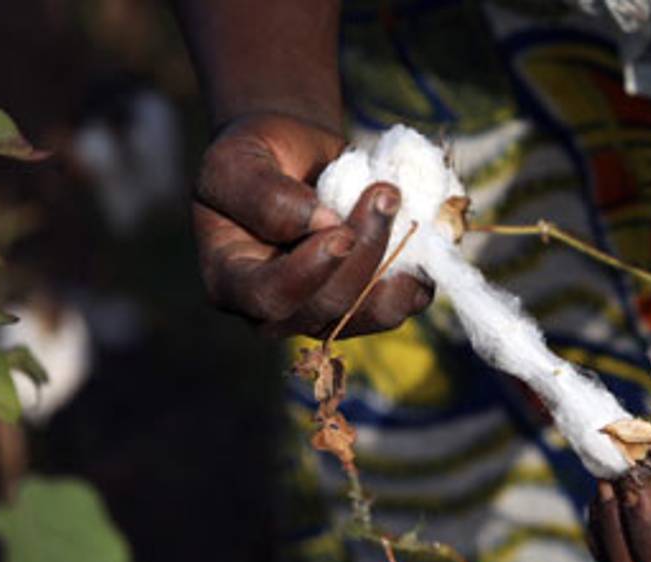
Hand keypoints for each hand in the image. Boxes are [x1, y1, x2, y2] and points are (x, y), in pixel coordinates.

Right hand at [193, 112, 431, 337]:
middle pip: (330, 305)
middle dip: (364, 249)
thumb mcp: (237, 160)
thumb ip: (266, 195)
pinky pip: (406, 302)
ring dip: (397, 257)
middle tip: (384, 192)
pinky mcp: (371, 305)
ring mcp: (329, 314)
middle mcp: (281, 311)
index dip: (309, 272)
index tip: (340, 231)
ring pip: (375, 312)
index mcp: (231, 282)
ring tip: (394, 200)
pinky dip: (419, 266)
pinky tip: (414, 226)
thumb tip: (323, 223)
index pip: (270, 298)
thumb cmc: (257, 159)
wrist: (297, 159)